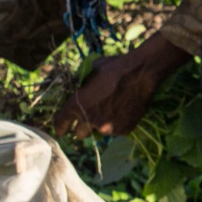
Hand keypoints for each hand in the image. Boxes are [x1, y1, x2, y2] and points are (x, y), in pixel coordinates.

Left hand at [53, 33, 190, 140]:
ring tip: (114, 109)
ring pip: (100, 132)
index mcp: (76, 104)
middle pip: (79, 134)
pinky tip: (126, 109)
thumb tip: (85, 88)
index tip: (61, 131)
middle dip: (83, 127)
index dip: (60, 127)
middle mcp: (89, 119)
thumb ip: (86, 84)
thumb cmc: (115, 68)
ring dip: (103, 125)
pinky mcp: (123, 130)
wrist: (141, 73)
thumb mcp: (93, 72)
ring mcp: (106, 127)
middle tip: (92, 118)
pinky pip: (117, 130)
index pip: (60, 123)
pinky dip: (119, 123)